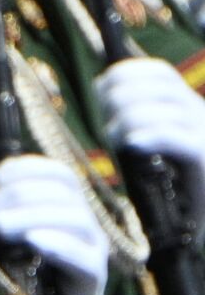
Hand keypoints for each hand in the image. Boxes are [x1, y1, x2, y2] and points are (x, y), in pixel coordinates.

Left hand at [0, 154, 107, 294]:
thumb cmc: (16, 269)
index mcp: (66, 205)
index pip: (59, 173)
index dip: (28, 169)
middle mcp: (85, 223)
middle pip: (62, 193)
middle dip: (18, 195)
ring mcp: (92, 250)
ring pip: (76, 219)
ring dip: (32, 216)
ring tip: (0, 226)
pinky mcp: (92, 281)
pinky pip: (84, 258)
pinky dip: (58, 245)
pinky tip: (33, 241)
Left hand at [96, 56, 204, 232]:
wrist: (196, 223)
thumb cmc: (169, 186)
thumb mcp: (149, 143)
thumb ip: (130, 113)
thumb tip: (101, 83)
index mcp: (189, 106)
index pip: (158, 71)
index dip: (123, 76)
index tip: (101, 96)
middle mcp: (201, 114)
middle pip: (153, 86)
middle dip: (119, 101)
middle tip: (109, 128)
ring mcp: (204, 134)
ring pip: (158, 110)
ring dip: (126, 123)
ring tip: (119, 144)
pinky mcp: (204, 158)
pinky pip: (171, 136)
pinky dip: (146, 136)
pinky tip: (133, 145)